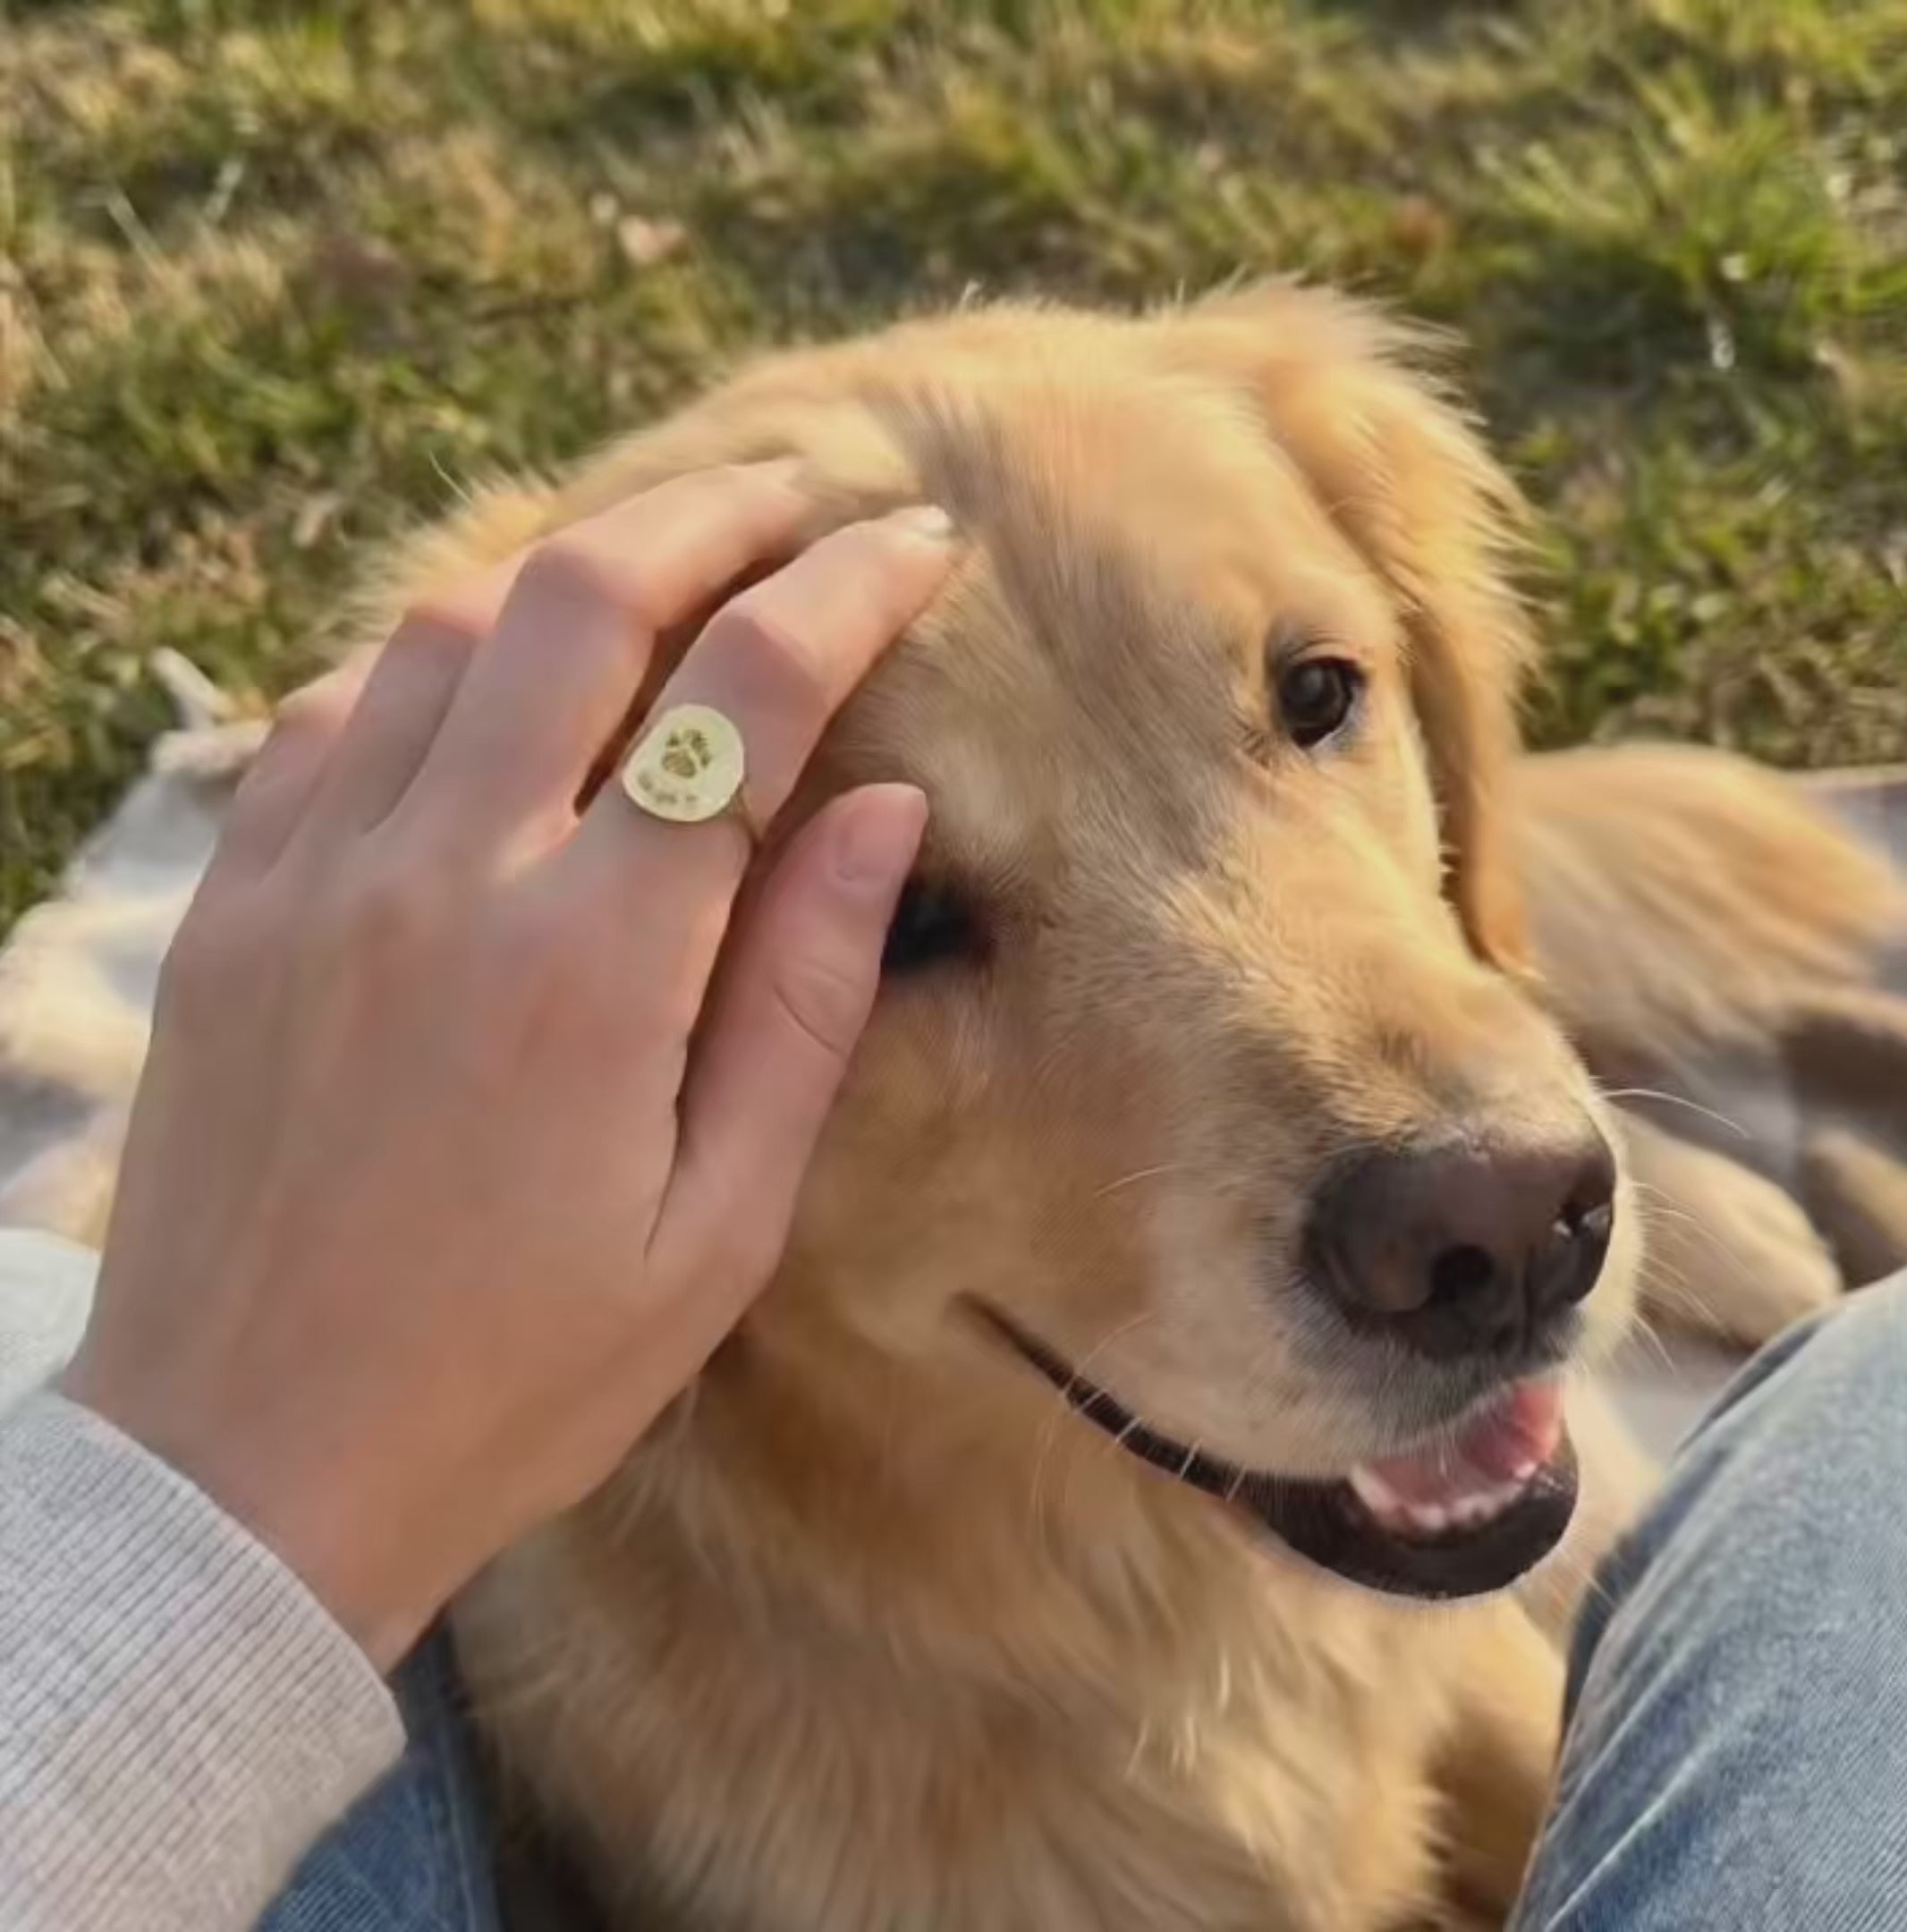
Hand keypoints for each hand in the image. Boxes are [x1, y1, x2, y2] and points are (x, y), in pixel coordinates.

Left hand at [62, 464, 953, 1667]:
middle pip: (584, 598)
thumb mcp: (717, 1230)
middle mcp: (444, 881)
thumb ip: (803, 1002)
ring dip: (571, 563)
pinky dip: (432, 655)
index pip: (743, 701)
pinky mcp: (230, 910)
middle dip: (714, 512)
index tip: (917, 544)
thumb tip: (882, 810)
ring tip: (661, 567)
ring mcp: (313, 880)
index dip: (847, 591)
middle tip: (799, 493)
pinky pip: (330, 709)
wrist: (247, 1472)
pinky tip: (490, 682)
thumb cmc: (513, 1378)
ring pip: (445, 623)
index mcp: (593, 970)